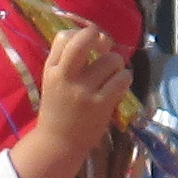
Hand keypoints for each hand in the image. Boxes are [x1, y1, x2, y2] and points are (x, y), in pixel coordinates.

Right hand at [14, 21, 129, 177]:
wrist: (59, 143)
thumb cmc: (58, 109)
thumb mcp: (53, 81)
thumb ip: (66, 60)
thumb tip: (96, 37)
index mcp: (52, 70)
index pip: (65, 36)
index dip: (82, 34)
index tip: (90, 44)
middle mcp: (66, 77)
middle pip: (85, 40)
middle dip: (99, 37)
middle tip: (105, 46)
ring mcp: (84, 91)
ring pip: (111, 60)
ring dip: (117, 63)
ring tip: (113, 73)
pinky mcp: (101, 105)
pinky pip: (122, 79)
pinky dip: (125, 78)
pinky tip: (120, 83)